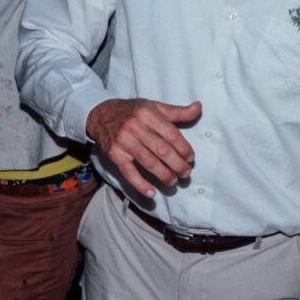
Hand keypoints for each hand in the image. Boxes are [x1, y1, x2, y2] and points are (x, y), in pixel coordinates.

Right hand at [86, 97, 202, 197]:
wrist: (101, 115)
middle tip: (186, 174)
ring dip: (164, 175)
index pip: (172, 135)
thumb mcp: (154, 107)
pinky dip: (140, 184)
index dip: (184, 149)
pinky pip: (129, 172)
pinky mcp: (115, 155)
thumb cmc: (132, 112)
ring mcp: (124, 142)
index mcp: (148, 114)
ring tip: (173, 181)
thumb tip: (198, 108)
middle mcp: (136, 128)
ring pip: (149, 163)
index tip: (190, 158)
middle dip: (177, 165)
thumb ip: (177, 111)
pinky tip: (151, 193)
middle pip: (162, 151)